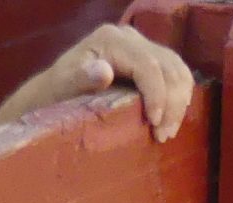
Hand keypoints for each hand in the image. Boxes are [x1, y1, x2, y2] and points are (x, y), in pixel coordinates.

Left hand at [0, 22, 194, 142]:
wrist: (53, 91)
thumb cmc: (54, 92)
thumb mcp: (62, 86)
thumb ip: (81, 78)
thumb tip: (104, 72)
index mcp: (110, 39)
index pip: (147, 64)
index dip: (156, 93)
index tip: (154, 121)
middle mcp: (130, 37)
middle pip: (168, 66)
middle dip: (172, 102)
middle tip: (164, 135)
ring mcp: (142, 44)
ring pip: (177, 69)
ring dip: (180, 101)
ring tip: (167, 131)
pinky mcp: (150, 57)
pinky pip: (175, 73)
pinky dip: (179, 95)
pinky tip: (172, 117)